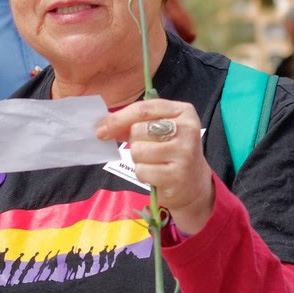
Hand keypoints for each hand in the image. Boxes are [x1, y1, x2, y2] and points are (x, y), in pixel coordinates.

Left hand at [95, 99, 214, 233]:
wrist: (193, 184)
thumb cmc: (170, 152)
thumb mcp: (159, 131)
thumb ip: (134, 123)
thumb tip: (103, 124)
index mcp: (183, 111)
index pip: (143, 109)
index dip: (118, 118)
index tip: (100, 129)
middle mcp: (188, 129)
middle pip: (138, 130)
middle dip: (134, 142)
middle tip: (148, 150)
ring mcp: (184, 152)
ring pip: (138, 151)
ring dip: (139, 160)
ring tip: (154, 163)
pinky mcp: (177, 175)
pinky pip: (142, 170)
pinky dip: (143, 174)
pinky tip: (157, 175)